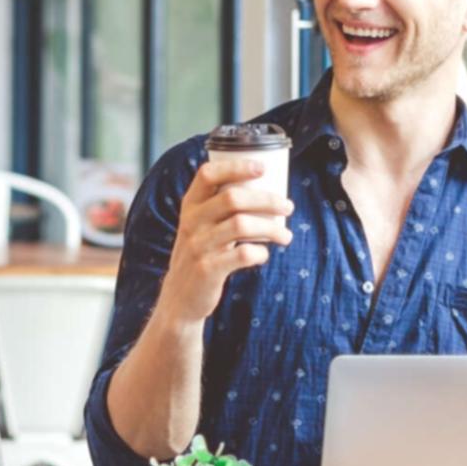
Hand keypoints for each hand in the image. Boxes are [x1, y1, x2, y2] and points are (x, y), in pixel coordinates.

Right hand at [157, 156, 293, 322]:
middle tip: (287, 206)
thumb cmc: (199, 256)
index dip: (235, 167)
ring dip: (271, 228)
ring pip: (241, 225)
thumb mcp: (199, 227)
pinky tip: (263, 255)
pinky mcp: (207, 269)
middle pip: (233, 198)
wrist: (179, 298)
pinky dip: (259, 253)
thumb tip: (265, 191)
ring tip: (285, 236)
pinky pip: (242, 255)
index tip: (262, 168)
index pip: (207, 175)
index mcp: (190, 206)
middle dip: (267, 200)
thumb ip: (219, 209)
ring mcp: (198, 246)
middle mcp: (191, 222)